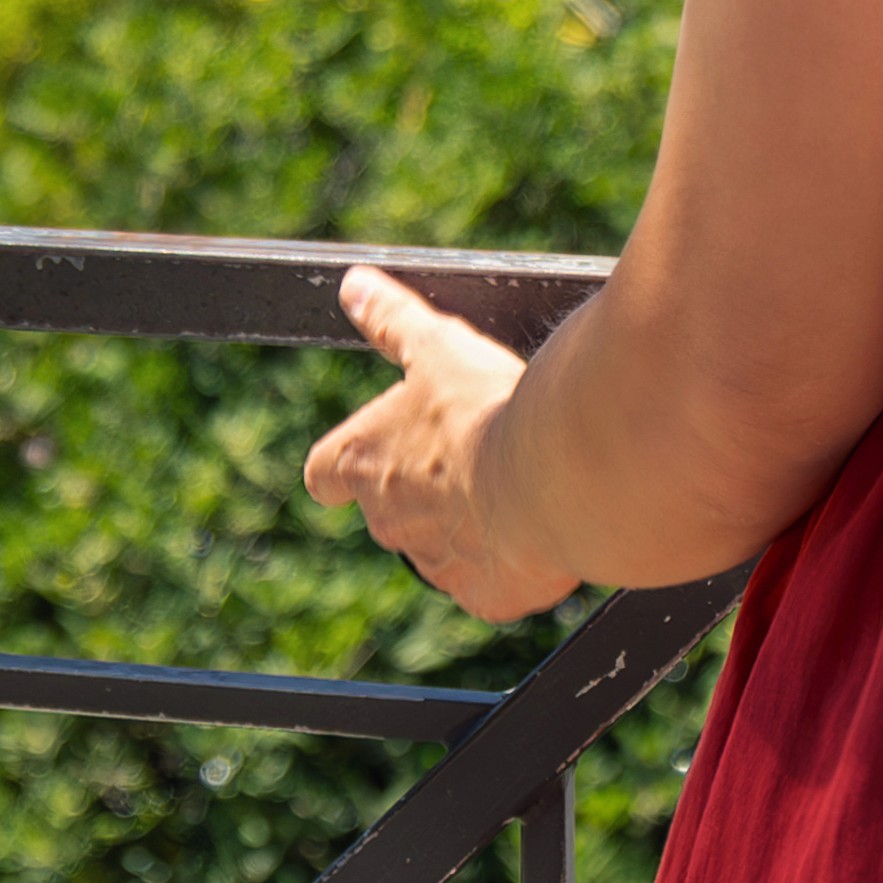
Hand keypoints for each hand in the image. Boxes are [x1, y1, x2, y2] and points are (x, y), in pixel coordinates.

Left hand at [301, 266, 583, 626]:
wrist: (556, 477)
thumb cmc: (488, 407)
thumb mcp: (437, 346)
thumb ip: (391, 320)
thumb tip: (353, 285)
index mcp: (363, 460)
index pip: (325, 472)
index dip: (342, 463)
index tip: (365, 452)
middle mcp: (388, 520)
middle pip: (388, 509)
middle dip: (420, 488)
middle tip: (469, 454)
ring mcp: (436, 564)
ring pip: (438, 548)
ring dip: (464, 523)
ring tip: (513, 485)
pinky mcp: (485, 597)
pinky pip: (488, 583)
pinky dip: (507, 561)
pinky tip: (538, 529)